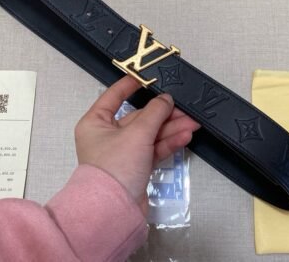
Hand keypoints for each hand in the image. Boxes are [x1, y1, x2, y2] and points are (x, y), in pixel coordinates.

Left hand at [74, 75, 200, 214]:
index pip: (114, 96)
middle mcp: (107, 136)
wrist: (115, 211)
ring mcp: (122, 152)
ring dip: (170, 128)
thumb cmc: (115, 166)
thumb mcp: (136, 133)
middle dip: (163, 114)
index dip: (130, 85)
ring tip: (192, 123)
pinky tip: (184, 136)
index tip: (147, 76)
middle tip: (184, 109)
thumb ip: (154, 113)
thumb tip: (166, 99)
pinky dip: (167, 143)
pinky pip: (153, 149)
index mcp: (96, 122)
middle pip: (139, 117)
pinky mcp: (135, 167)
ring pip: (149, 134)